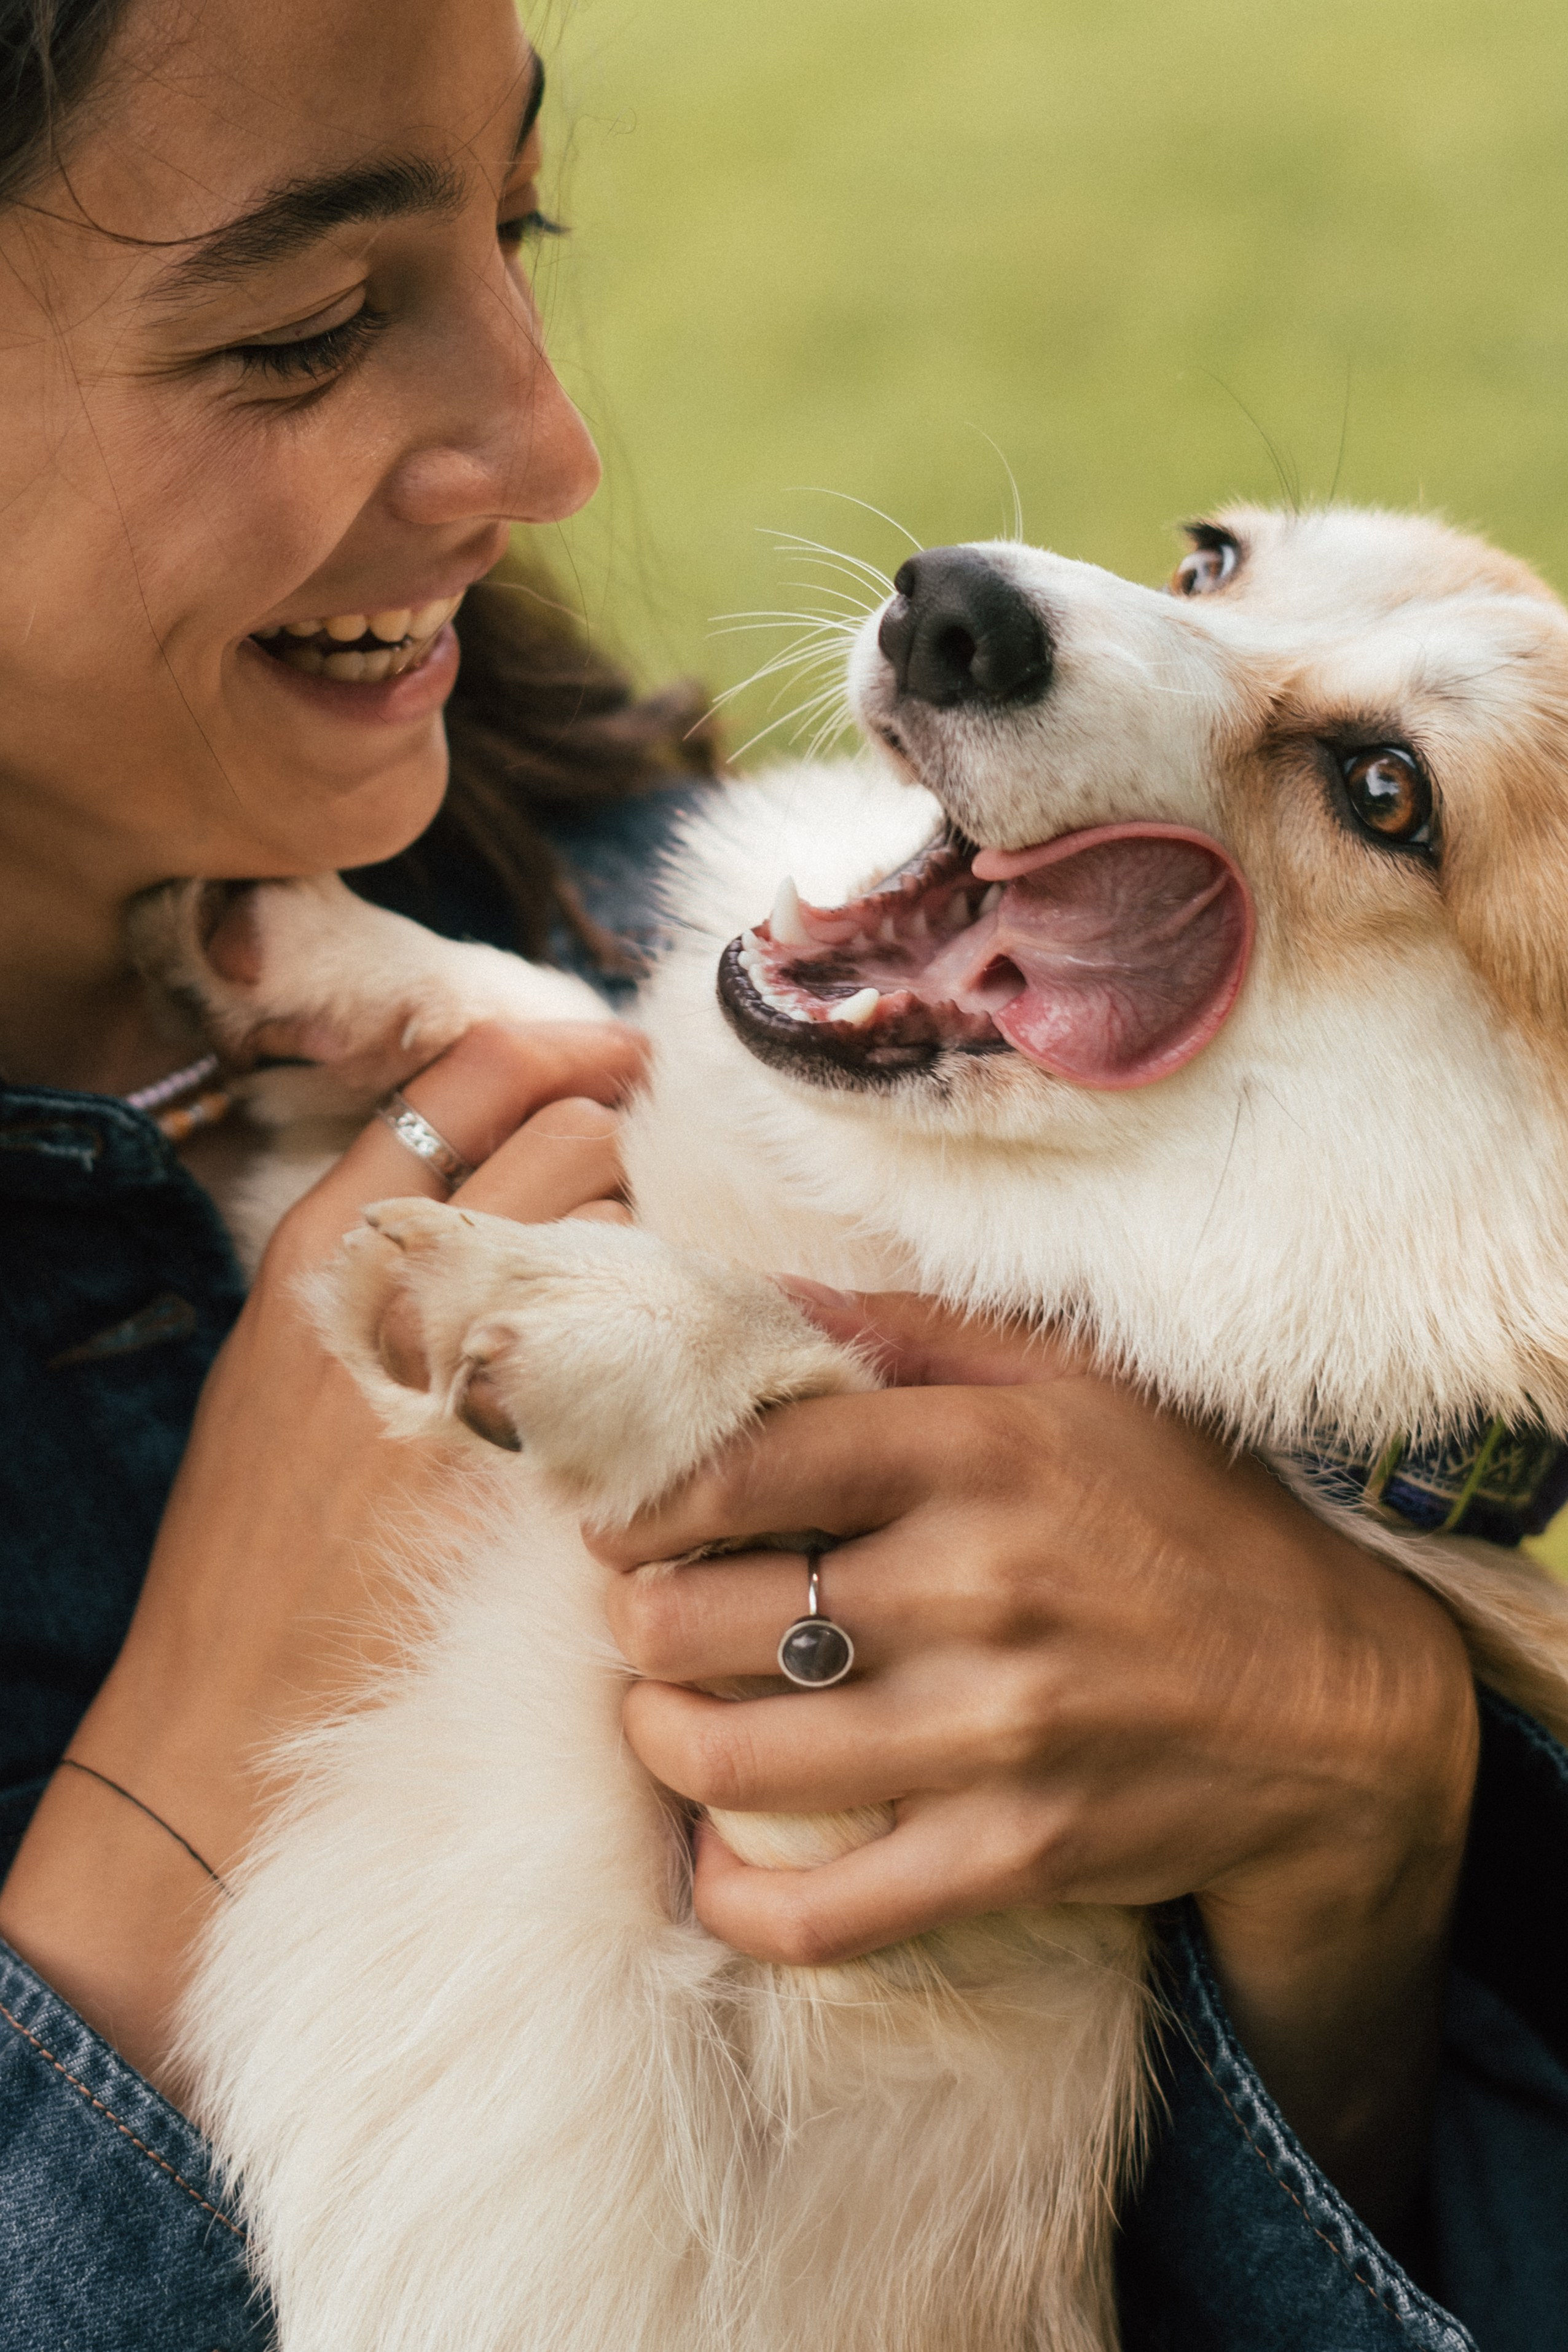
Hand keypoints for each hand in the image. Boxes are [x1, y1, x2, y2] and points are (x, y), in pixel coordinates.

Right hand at [0, 1016, 646, 2086]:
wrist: (231, 1715)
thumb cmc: (259, 1545)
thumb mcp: (281, 1365)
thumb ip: (380, 1260)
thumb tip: (498, 1178)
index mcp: (328, 1250)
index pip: (473, 1081)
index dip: (568, 1052)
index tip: (619, 1060)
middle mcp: (412, 1288)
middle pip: (581, 1143)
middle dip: (625, 1171)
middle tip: (633, 1228)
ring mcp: (496, 1375)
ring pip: (641, 1239)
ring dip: (661, 1261)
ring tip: (642, 1326)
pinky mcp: (562, 1470)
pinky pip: (674, 1360)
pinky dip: (688, 1361)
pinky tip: (678, 1402)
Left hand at [590, 1290, 1478, 2239]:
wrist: (1338, 1708)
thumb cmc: (1188, 1517)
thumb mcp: (1074, 1383)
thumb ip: (909, 1332)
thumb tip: (754, 1293)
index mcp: (980, 1454)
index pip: (737, 1468)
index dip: (636, 1495)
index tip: (613, 1511)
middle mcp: (975, 1588)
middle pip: (698, 1617)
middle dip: (633, 1616)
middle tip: (641, 1609)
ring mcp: (992, 1734)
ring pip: (731, 1760)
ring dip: (659, 1736)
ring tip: (663, 1709)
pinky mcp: (1013, 1855)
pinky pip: (820, 1911)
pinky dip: (734, 1897)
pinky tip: (713, 1859)